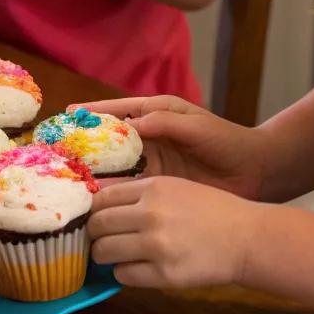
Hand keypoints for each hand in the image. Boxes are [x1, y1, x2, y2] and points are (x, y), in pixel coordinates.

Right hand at [76, 95, 266, 200]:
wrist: (255, 173)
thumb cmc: (227, 141)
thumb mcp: (197, 126)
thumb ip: (165, 122)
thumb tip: (131, 124)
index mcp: (157, 115)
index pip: (118, 111)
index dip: (92, 114)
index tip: (66, 116)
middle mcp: (149, 138)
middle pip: (110, 140)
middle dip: (85, 144)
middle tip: (58, 151)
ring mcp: (153, 164)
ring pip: (116, 166)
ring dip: (95, 171)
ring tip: (68, 178)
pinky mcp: (159, 188)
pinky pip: (130, 189)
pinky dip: (113, 194)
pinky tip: (95, 201)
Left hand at [89, 175, 257, 287]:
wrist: (245, 237)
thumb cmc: (210, 209)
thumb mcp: (174, 187)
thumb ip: (138, 192)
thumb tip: (97, 201)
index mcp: (153, 188)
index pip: (101, 198)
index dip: (93, 210)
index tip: (97, 218)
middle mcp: (151, 214)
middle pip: (97, 225)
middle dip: (95, 235)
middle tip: (103, 239)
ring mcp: (157, 246)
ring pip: (104, 252)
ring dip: (105, 256)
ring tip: (116, 256)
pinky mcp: (164, 275)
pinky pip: (123, 275)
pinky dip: (123, 273)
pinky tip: (136, 268)